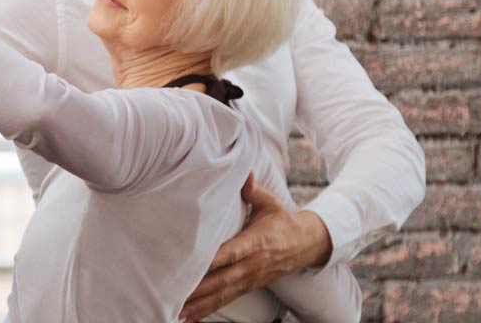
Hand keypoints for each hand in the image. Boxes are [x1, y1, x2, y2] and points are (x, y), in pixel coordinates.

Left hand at [179, 173, 333, 321]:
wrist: (306, 244)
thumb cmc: (282, 220)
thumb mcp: (270, 202)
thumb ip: (252, 189)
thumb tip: (243, 172)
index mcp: (255, 242)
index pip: (230, 253)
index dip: (212, 261)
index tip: (192, 267)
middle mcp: (251, 264)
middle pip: (221, 279)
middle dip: (198, 290)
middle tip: (174, 296)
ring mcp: (250, 278)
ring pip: (222, 294)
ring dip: (200, 305)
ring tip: (178, 312)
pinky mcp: (249, 286)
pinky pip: (226, 300)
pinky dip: (208, 310)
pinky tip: (190, 317)